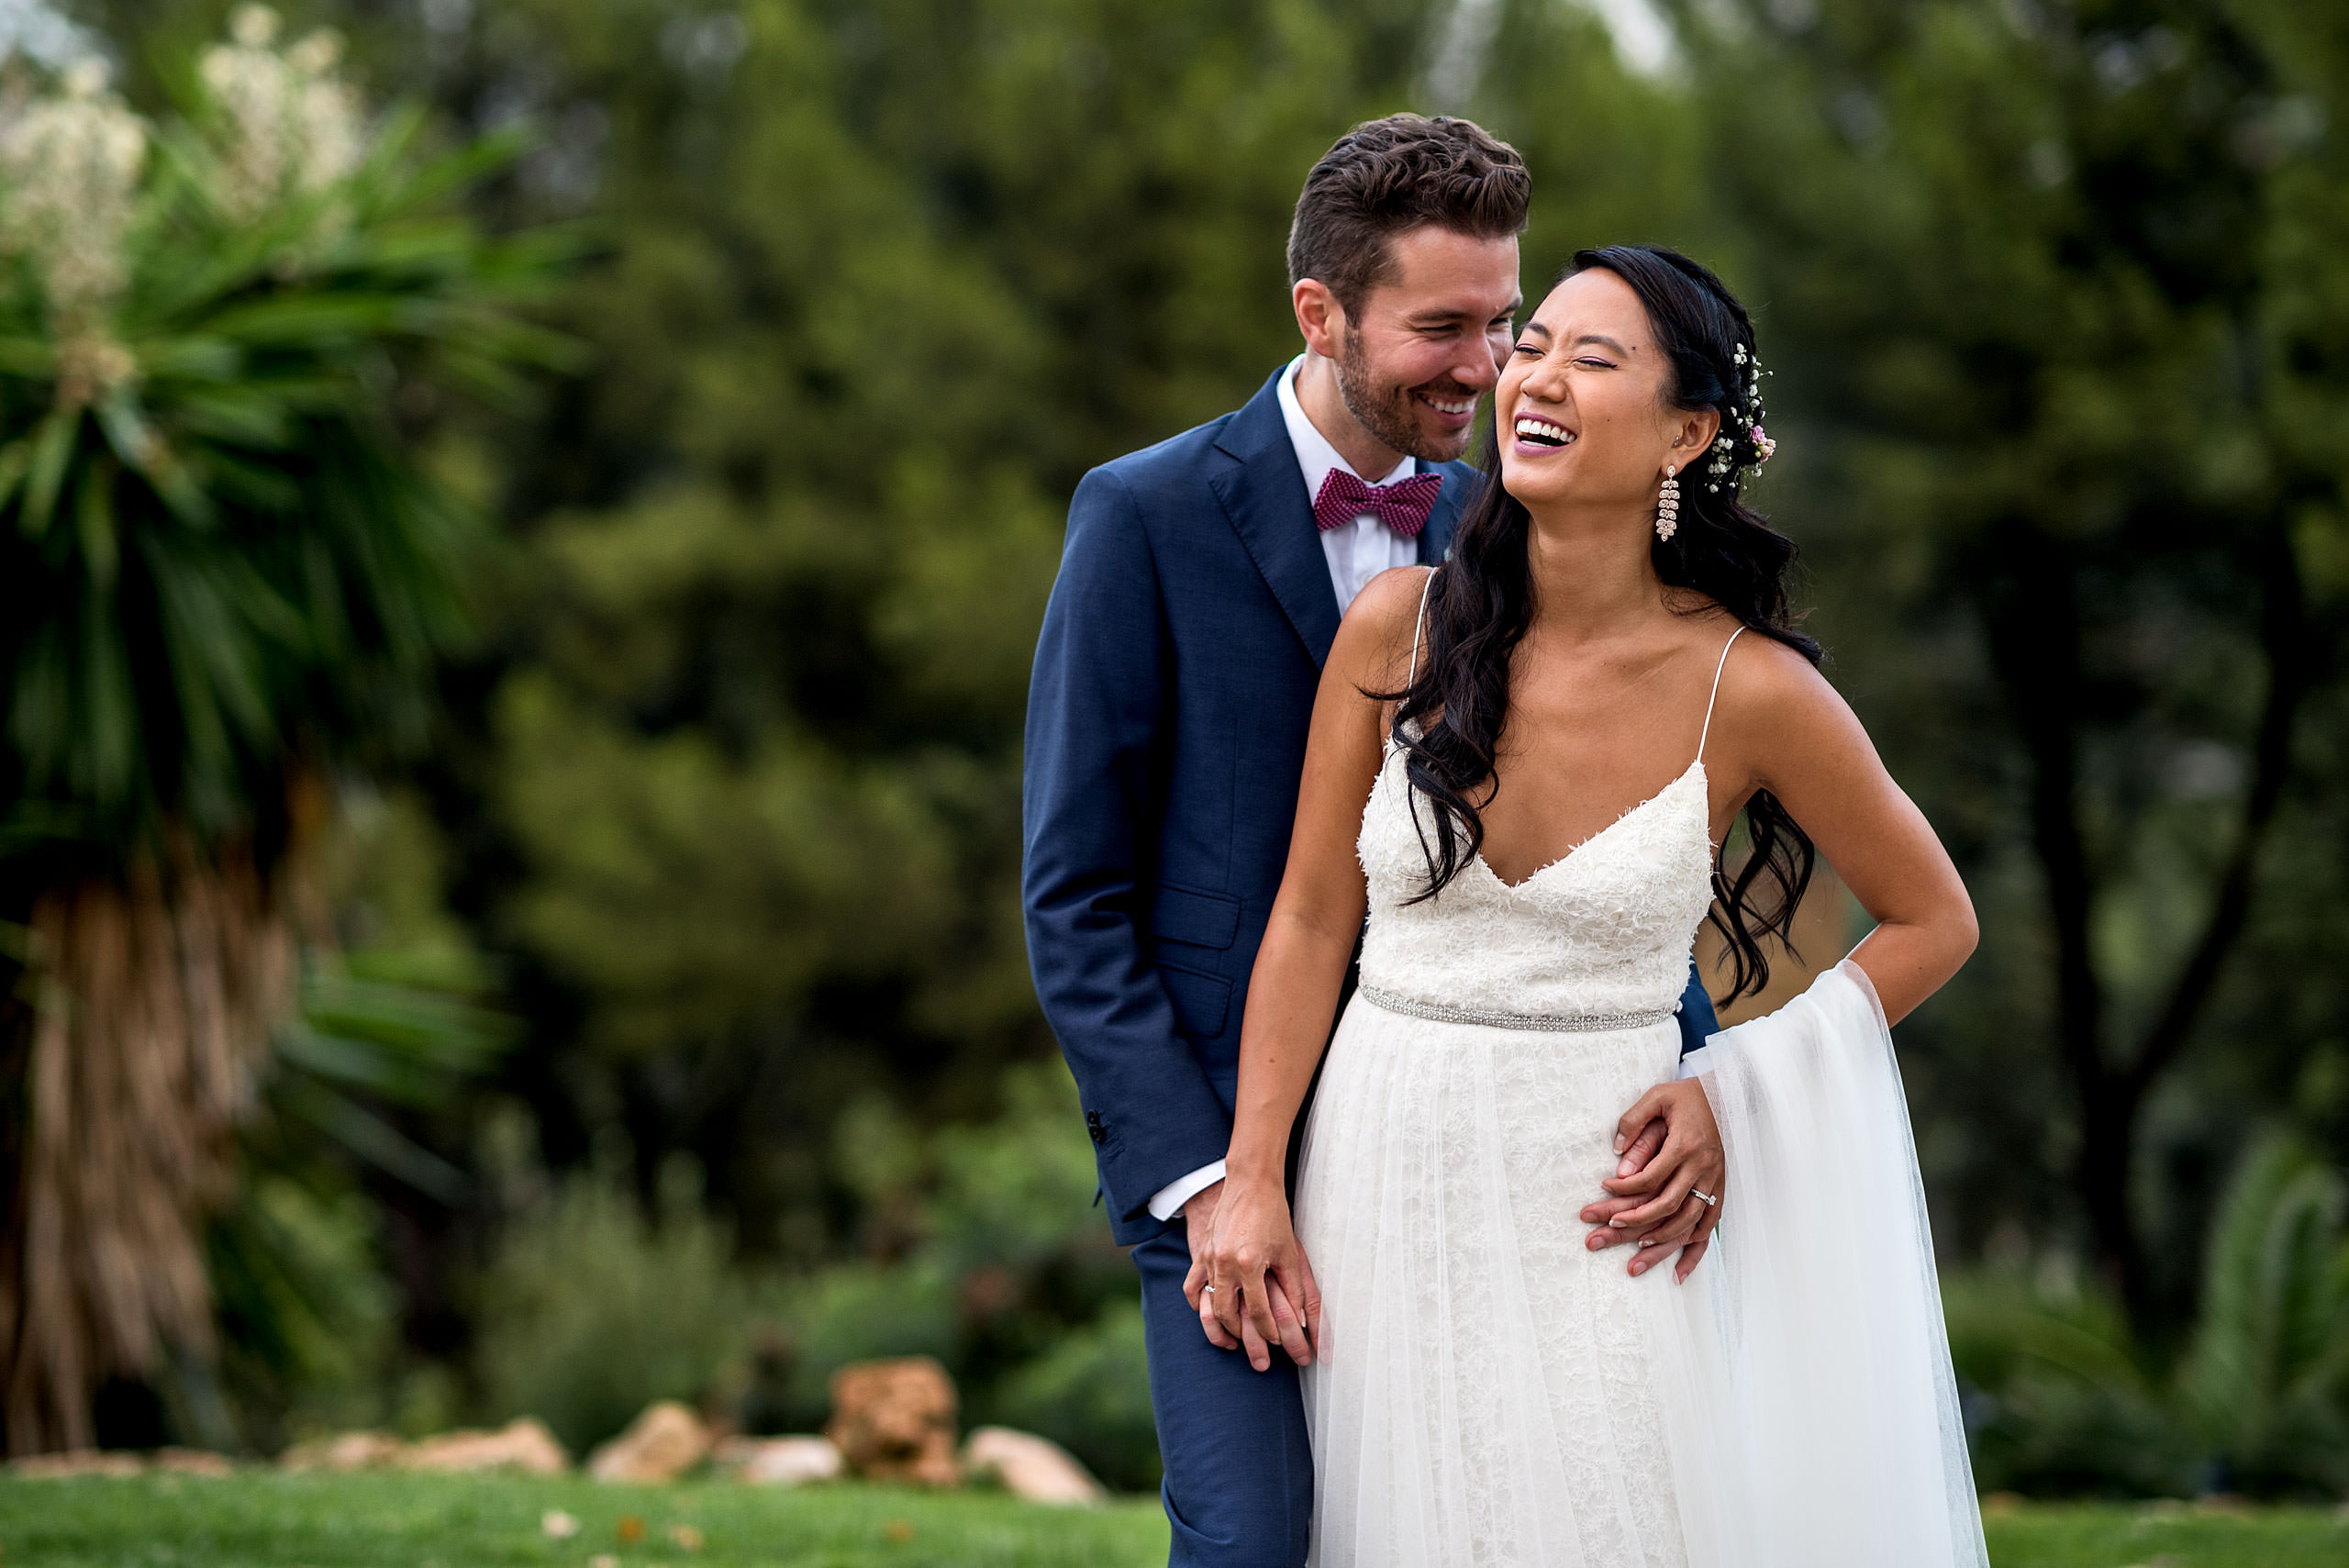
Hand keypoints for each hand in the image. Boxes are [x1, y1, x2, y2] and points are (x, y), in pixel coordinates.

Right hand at [1184, 1175, 1320, 1369]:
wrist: (1250, 1183)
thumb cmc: (1274, 1216)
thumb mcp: (1289, 1252)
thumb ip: (1296, 1288)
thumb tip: (1304, 1321)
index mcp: (1249, 1263)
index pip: (1259, 1312)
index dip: (1272, 1333)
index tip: (1282, 1343)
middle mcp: (1224, 1263)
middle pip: (1230, 1315)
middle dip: (1246, 1339)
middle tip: (1260, 1357)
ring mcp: (1209, 1258)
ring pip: (1209, 1306)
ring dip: (1223, 1328)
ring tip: (1237, 1342)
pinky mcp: (1201, 1253)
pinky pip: (1192, 1288)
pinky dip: (1199, 1306)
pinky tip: (1212, 1317)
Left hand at [1581, 1080, 1723, 1282]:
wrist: (1730, 1095)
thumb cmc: (1687, 1097)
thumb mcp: (1658, 1097)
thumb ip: (1634, 1122)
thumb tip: (1617, 1155)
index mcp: (1685, 1145)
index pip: (1650, 1177)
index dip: (1624, 1188)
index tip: (1602, 1190)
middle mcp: (1702, 1169)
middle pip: (1666, 1206)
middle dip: (1633, 1223)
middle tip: (1603, 1232)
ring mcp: (1713, 1183)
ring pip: (1688, 1223)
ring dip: (1661, 1243)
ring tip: (1635, 1256)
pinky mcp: (1720, 1191)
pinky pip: (1709, 1228)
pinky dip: (1695, 1252)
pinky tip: (1679, 1272)